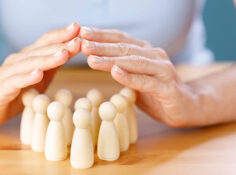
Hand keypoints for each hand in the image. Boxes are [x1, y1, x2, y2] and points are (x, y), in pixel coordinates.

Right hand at [0, 23, 80, 126]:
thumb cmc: (17, 91)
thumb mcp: (40, 78)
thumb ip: (53, 65)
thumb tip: (72, 50)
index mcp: (28, 57)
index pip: (46, 41)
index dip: (62, 34)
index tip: (79, 28)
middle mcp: (17, 61)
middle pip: (40, 50)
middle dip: (60, 44)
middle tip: (78, 40)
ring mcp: (7, 73)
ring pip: (29, 64)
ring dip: (47, 58)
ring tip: (63, 54)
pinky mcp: (0, 89)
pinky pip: (14, 82)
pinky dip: (26, 78)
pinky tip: (38, 74)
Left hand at [80, 27, 200, 127]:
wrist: (186, 106)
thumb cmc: (157, 92)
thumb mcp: (135, 78)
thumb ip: (121, 68)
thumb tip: (96, 60)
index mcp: (145, 51)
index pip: (120, 39)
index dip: (101, 35)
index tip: (82, 33)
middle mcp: (154, 56)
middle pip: (124, 47)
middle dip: (101, 45)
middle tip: (81, 44)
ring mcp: (162, 70)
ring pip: (133, 62)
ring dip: (110, 60)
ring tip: (91, 59)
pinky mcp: (167, 87)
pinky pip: (146, 81)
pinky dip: (129, 77)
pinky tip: (115, 73)